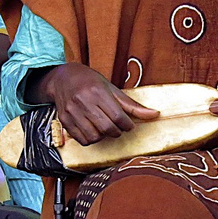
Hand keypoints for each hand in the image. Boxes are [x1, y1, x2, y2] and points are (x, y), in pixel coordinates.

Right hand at [41, 63, 158, 145]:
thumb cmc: (91, 82)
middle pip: (107, 128)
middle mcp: (83, 102)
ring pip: (94, 136)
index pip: (118, 116)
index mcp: (98, 92)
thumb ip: (132, 105)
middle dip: (117, 132)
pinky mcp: (64, 120)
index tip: (129, 125)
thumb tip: (154, 114)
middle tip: (118, 127)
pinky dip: (92, 139)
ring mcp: (72, 112)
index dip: (127, 125)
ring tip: (105, 128)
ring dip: (104, 136)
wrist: (63, 78)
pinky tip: (94, 130)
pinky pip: (82, 140)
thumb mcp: (112, 89)